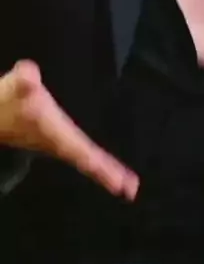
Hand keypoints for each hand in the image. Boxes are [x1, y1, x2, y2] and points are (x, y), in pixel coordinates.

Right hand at [0, 60, 138, 199]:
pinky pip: (80, 152)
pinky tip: (100, 163)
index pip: (83, 154)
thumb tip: (29, 73)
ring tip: (126, 184)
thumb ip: (23, 81)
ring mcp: (55, 143)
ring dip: (102, 170)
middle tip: (132, 190)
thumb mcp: (15, 87)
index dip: (102, 168)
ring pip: (84, 159)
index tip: (121, 184)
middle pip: (87, 161)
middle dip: (108, 174)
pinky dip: (93, 160)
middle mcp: (58, 144)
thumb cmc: (6, 100)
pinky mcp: (53, 138)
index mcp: (56, 135)